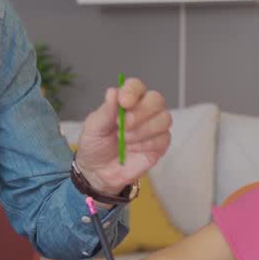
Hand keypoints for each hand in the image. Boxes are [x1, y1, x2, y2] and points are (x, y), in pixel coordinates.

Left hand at [74, 77, 171, 194]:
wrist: (97, 172)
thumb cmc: (95, 145)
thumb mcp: (94, 127)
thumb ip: (106, 111)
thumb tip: (113, 91)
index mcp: (127, 101)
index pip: (137, 86)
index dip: (133, 91)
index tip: (123, 102)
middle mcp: (143, 111)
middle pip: (156, 99)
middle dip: (141, 112)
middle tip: (124, 125)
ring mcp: (154, 128)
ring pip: (164, 118)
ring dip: (143, 130)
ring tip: (124, 139)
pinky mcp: (159, 145)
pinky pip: (164, 138)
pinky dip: (147, 144)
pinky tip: (132, 149)